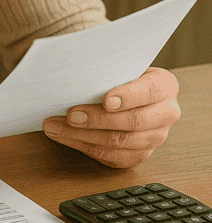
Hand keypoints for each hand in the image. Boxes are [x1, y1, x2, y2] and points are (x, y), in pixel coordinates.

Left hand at [43, 67, 180, 167]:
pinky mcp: (140, 154)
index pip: (149, 91)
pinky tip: (64, 137)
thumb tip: (74, 71)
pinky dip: (84, 147)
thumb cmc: (120, 74)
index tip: (105, 100)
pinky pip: (113, 157)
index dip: (127, 97)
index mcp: (165, 86)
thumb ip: (107, 69)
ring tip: (56, 127)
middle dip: (98, 120)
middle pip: (134, 121)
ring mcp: (155, 138)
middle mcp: (166, 113)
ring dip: (84, 136)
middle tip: (71, 115)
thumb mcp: (120, 65)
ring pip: (121, 143)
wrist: (127, 90)